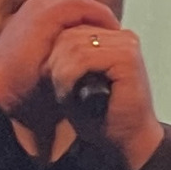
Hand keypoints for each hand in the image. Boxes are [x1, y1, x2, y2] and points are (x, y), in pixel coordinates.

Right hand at [0, 0, 112, 124]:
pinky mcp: (47, 13)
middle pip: (78, 6)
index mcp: (31, 20)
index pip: (69, 14)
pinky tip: (112, 32)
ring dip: (102, 17)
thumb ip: (61, 59)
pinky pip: (84, 7)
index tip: (105, 41)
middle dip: (98, 19)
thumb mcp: (44, 70)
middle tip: (117, 35)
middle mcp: (35, 7)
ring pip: (83, 4)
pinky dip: (100, 17)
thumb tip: (82, 65)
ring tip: (118, 34)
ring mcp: (40, 7)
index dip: (90, 25)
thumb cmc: (17, 90)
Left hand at [38, 15, 164, 168]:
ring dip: (60, 73)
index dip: (52, 53)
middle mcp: (122, 37)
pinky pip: (84, 58)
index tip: (49, 79)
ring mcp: (126, 45)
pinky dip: (68, 77)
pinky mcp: (127, 59)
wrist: (125, 140)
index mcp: (111, 38)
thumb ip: (65, 60)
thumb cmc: (101, 116)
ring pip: (73, 45)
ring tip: (64, 95)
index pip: (71, 29)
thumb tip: (43, 43)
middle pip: (70, 34)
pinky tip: (68, 95)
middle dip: (54, 63)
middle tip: (56, 89)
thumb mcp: (75, 82)